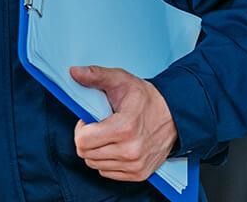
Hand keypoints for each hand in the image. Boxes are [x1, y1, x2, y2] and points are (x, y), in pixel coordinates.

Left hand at [70, 65, 177, 181]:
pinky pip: (107, 172)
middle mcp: (131, 151)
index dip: (81, 127)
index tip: (90, 119)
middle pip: (86, 154)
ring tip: (107, 134)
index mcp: (124, 128)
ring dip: (95, 149)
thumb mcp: (119, 79)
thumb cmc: (144, 97)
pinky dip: (105, 159)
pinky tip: (114, 145)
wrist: (172, 115)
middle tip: (98, 125)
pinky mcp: (139, 174)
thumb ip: (95, 75)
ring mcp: (135, 165)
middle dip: (86, 138)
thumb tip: (74, 72)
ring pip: (94, 164)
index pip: (83, 141)